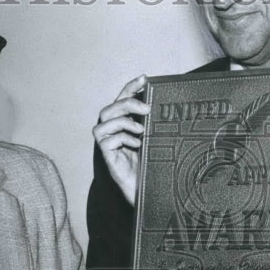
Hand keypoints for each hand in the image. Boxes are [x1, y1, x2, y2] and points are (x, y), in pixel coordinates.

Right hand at [92, 75, 150, 205]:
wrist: (148, 191)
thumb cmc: (150, 164)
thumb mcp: (154, 139)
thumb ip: (153, 123)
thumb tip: (163, 105)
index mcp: (124, 122)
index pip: (123, 98)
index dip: (131, 86)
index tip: (144, 78)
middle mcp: (113, 129)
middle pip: (111, 106)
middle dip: (129, 103)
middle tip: (147, 109)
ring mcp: (107, 142)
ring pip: (105, 119)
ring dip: (125, 121)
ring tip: (142, 130)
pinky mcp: (106, 155)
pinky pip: (107, 139)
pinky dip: (123, 138)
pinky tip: (136, 145)